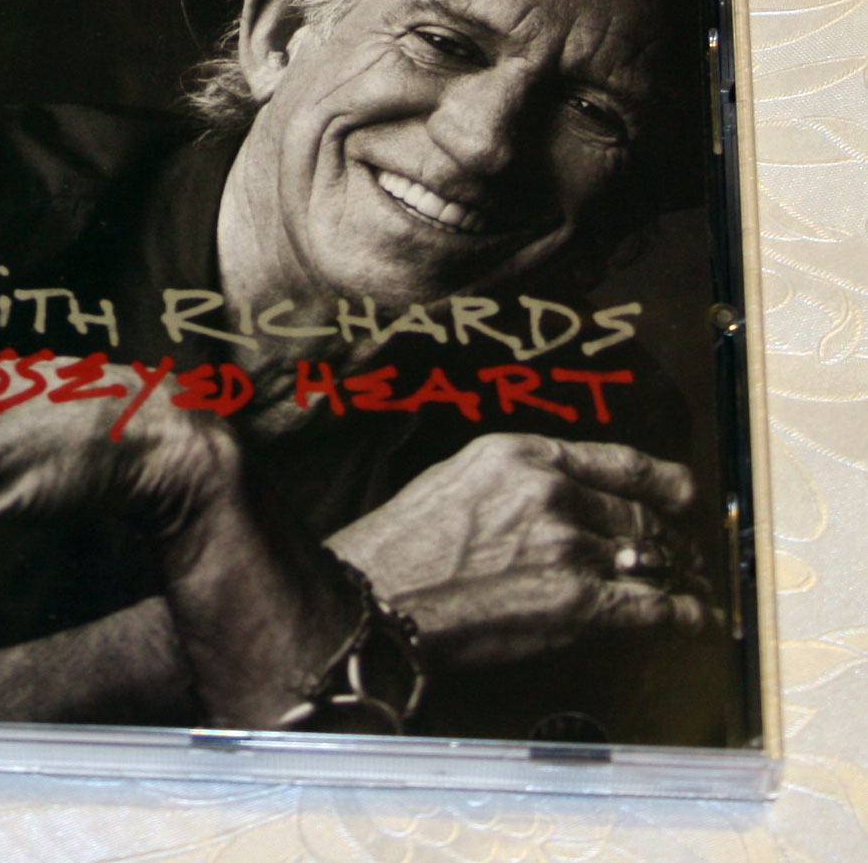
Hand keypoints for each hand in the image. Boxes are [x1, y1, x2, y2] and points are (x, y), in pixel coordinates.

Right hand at [330, 434, 711, 668]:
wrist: (379, 595)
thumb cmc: (407, 541)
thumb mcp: (462, 476)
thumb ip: (520, 478)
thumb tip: (565, 496)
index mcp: (525, 455)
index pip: (621, 463)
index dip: (664, 483)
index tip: (683, 495)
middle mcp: (554, 493)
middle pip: (643, 516)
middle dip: (671, 542)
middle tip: (684, 558)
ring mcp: (568, 547)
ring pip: (652, 559)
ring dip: (679, 579)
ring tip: (692, 589)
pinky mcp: (576, 603)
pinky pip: (651, 607)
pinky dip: (682, 616)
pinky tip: (695, 621)